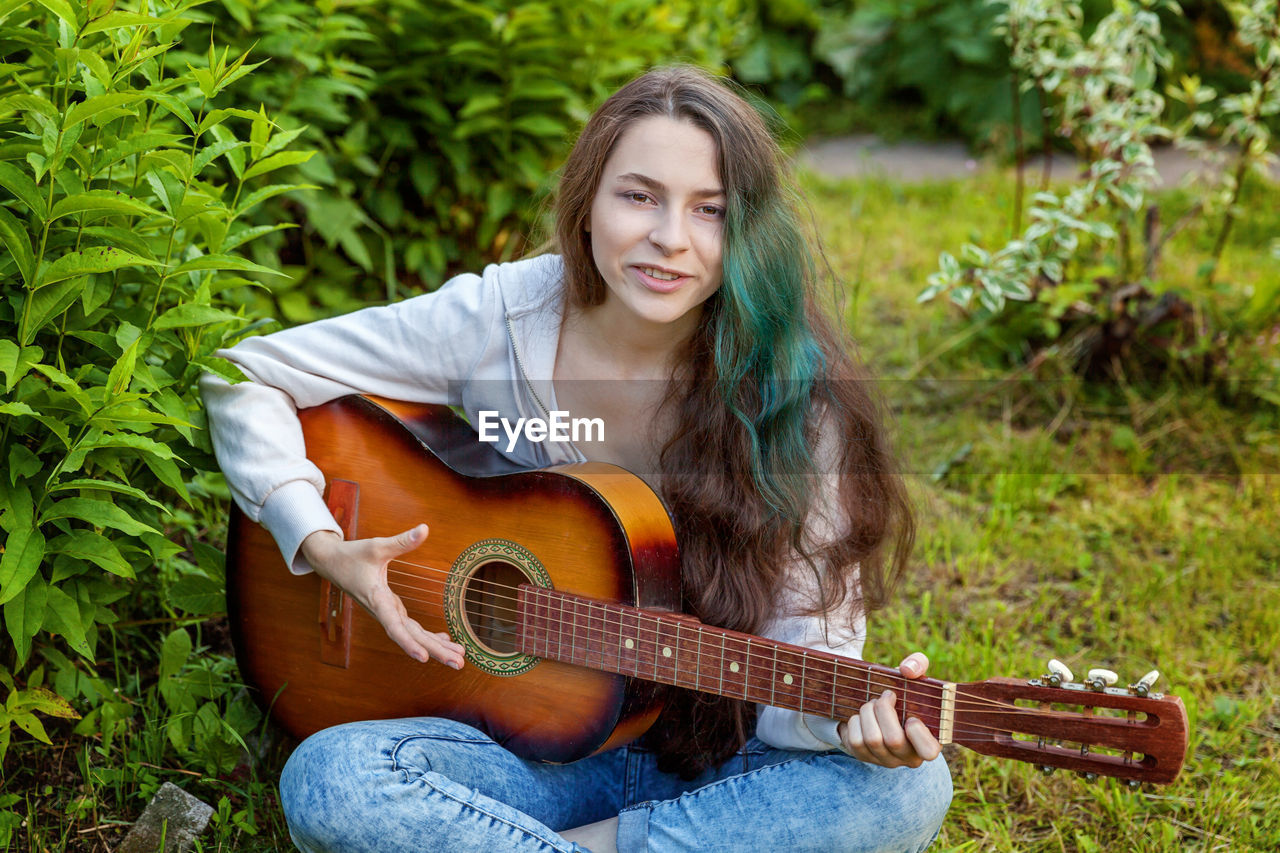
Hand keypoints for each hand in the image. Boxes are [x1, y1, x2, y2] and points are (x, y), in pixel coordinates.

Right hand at [301, 523, 465, 668]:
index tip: (423, 658)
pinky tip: (444, 641)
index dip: (408, 643)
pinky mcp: (390, 609)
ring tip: (458, 659)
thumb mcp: (376, 546)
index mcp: (377, 599)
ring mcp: (387, 612)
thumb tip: (424, 529)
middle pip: (411, 637)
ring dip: (435, 647)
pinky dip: (427, 636)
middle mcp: (383, 611)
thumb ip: (402, 541)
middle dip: (434, 651)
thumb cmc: (352, 555)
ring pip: (413, 635)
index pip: (394, 627)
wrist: (332, 563)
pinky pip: (410, 628)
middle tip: (458, 664)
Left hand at [836, 652, 940, 767]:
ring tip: (872, 704)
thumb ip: (918, 664)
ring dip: (868, 713)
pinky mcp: (865, 757)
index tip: (911, 717)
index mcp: (930, 740)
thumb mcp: (913, 675)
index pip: (929, 751)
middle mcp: (909, 757)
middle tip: (884, 697)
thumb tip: (907, 670)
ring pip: (872, 740)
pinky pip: (855, 741)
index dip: (919, 734)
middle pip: (893, 740)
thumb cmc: (903, 692)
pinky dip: (855, 722)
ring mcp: (886, 760)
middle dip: (884, 711)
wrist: (878, 705)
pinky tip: (862, 716)